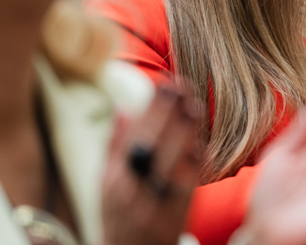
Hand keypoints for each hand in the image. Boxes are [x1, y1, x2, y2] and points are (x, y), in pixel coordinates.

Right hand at [102, 84, 204, 244]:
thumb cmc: (117, 215)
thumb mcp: (105, 181)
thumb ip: (114, 145)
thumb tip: (122, 108)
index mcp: (112, 179)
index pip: (132, 137)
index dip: (149, 110)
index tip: (164, 85)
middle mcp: (130, 192)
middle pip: (151, 147)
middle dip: (167, 115)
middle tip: (182, 88)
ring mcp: (152, 206)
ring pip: (168, 165)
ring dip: (183, 134)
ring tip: (193, 107)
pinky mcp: (173, 219)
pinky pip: (184, 190)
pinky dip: (192, 167)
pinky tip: (200, 144)